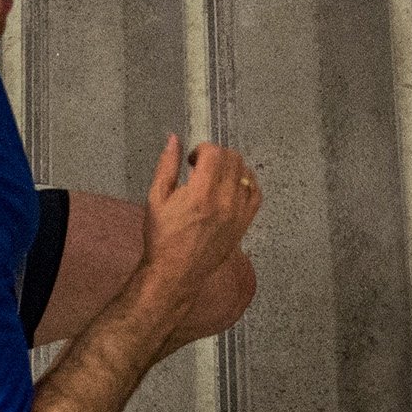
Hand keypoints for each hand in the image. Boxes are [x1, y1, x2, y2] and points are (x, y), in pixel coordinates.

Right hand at [134, 132, 260, 304]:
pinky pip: (256, 193)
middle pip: (232, 159)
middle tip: (202, 166)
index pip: (214, 153)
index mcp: (200, 193)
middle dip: (216, 155)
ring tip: (216, 176)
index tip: (192, 159)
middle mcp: (224, 201)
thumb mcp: (156, 198)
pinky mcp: (244, 224)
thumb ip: (167, 165)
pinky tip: (233, 186)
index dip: (201, 149)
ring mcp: (238, 213)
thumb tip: (174, 140)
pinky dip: (247, 183)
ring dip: (231, 167)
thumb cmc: (162, 238)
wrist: (175, 272)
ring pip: (246, 172)